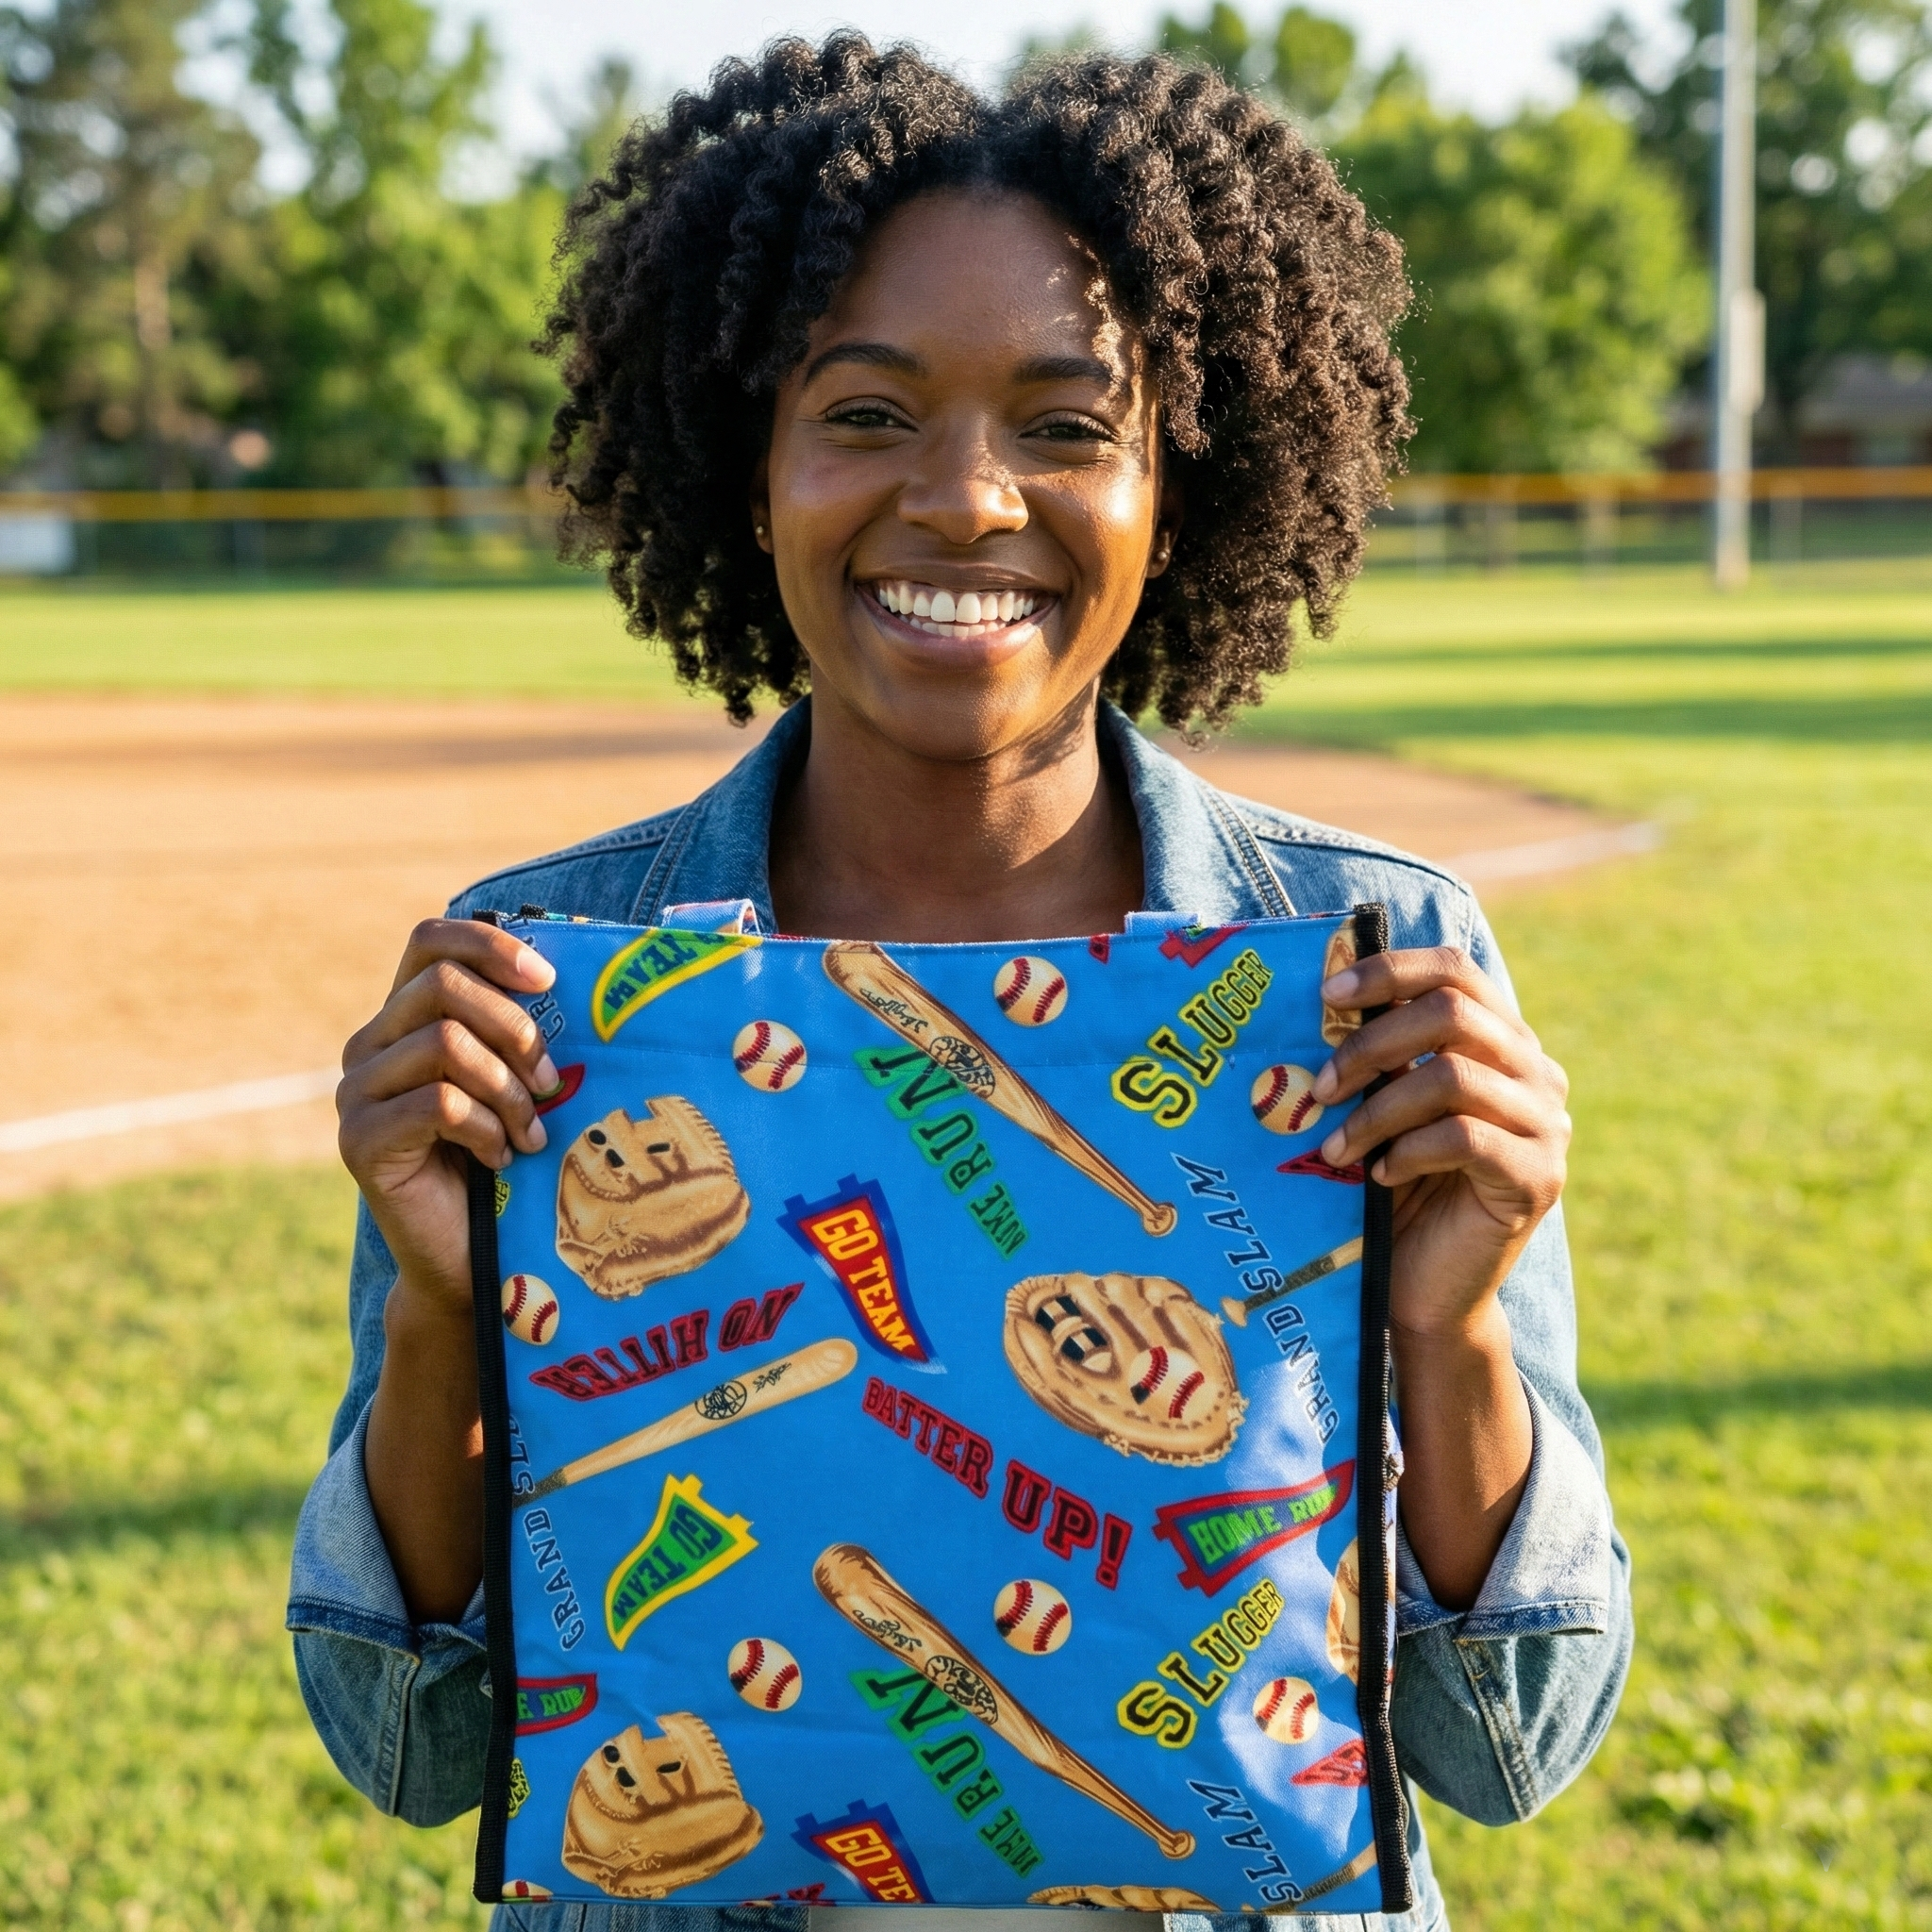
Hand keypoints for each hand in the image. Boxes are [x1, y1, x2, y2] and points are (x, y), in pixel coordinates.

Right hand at [337, 918, 558, 1318]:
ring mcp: (355, 1092)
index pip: (430, 940)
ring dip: (507, 1089)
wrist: (467, 1258)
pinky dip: (485, 1129)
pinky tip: (500, 1157)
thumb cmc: (505, 1160)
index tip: (547, 980)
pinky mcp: (358, 1140)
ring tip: (529, 1133)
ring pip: (446, 1043)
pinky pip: (439, 1104)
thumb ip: (517, 1029)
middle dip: (514, 1030)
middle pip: (444, 987)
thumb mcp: (516, 1080)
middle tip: (550, 1084)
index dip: (489, 944)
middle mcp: (369, 1046)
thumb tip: (567, 973)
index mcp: (405, 1019)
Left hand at [1310, 945, 1570, 1341]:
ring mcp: (1546, 1126)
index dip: (1391, 970)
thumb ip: (1379, 1057)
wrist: (1426, 1288)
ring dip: (1377, 1109)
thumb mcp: (1385, 1108)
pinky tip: (1378, 1177)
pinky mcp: (1537, 1178)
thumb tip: (1319, 1000)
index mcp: (1502, 1043)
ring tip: (1335, 1146)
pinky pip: (1463, 1138)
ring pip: (1451, 1077)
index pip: (1456, 971)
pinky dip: (1407, 1151)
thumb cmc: (1394, 1189)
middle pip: (1451, 1013)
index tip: (1328, 993)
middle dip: (1370, 1043)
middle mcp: (1536, 1074)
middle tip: (1320, 1086)